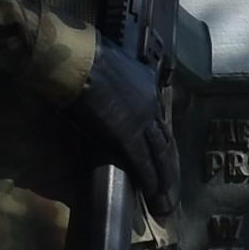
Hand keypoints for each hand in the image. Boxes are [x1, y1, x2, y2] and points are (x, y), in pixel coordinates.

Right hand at [80, 45, 179, 207]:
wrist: (78, 60)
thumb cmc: (85, 57)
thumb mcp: (113, 67)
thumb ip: (118, 83)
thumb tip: (109, 90)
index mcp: (146, 84)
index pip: (158, 116)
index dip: (160, 136)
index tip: (161, 150)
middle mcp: (150, 103)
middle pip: (164, 138)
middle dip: (168, 161)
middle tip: (171, 180)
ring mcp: (142, 120)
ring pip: (159, 152)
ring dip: (163, 174)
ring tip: (165, 192)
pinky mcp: (128, 136)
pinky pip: (143, 160)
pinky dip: (149, 177)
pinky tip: (153, 190)